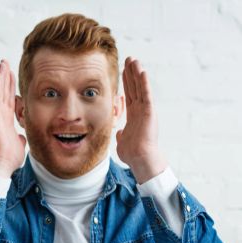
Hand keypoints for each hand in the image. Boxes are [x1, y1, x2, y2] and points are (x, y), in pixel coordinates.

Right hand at [0, 60, 26, 177]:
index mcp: (5, 120)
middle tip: (5, 63)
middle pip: (3, 91)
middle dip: (5, 77)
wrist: (0, 164)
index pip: (9, 99)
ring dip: (1, 76)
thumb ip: (20, 137)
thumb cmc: (8, 158)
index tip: (12, 76)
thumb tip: (22, 137)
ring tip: (3, 63)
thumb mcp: (19, 144)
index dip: (10, 87)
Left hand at [116, 57, 164, 183]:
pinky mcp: (149, 112)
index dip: (127, 83)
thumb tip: (119, 132)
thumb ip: (121, 134)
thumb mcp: (123, 140)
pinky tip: (142, 72)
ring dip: (137, 73)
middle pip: (135, 87)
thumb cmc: (132, 153)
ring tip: (134, 60)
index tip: (123, 71)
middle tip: (128, 59)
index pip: (129, 94)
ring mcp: (145, 110)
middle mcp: (141, 110)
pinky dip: (144, 83)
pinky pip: (146, 94)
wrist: (140, 158)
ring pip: (141, 87)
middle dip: (131, 73)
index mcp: (134, 115)